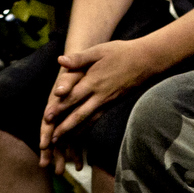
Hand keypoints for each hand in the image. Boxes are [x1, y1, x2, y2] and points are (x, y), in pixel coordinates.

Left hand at [39, 39, 160, 154]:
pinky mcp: (110, 105)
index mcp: (93, 81)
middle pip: (79, 114)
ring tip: (60, 142)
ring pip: (87, 120)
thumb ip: (79, 58)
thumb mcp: (99, 51)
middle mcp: (99, 95)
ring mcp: (106, 102)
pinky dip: (85, 128)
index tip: (47, 117)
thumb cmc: (121, 53)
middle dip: (64, 127)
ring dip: (73, 132)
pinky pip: (95, 119)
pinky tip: (76, 134)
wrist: (146, 62)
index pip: (73, 97)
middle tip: (51, 139)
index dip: (59, 107)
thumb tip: (60, 60)